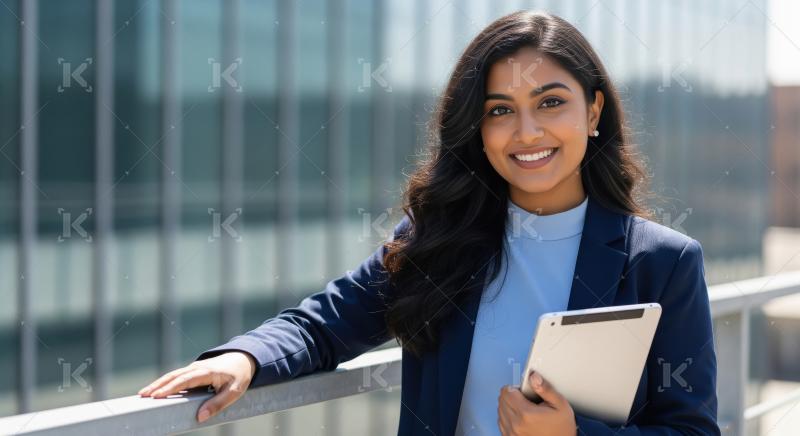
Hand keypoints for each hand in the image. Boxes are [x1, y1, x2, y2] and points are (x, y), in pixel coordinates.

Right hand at [138, 351, 256, 422]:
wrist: (244, 359)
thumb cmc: (239, 376)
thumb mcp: (234, 392)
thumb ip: (217, 404)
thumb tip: (199, 417)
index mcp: (206, 372)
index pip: (184, 380)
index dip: (170, 388)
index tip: (156, 396)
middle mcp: (197, 368)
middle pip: (174, 376)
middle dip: (157, 385)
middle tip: (142, 395)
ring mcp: (194, 368)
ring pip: (173, 375)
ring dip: (158, 383)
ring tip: (144, 394)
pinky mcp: (193, 371)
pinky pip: (177, 376)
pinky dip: (165, 382)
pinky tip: (156, 390)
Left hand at [497, 371, 576, 435]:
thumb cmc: (562, 429)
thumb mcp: (560, 405)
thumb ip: (546, 389)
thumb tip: (534, 377)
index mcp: (526, 414)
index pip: (507, 391)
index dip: (516, 388)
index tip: (524, 391)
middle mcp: (515, 424)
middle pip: (502, 400)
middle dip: (511, 396)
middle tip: (525, 400)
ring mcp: (511, 433)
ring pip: (500, 411)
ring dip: (508, 406)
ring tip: (524, 410)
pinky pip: (501, 422)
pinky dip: (507, 418)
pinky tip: (519, 418)